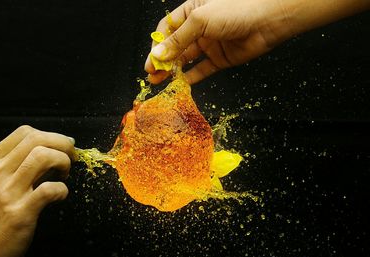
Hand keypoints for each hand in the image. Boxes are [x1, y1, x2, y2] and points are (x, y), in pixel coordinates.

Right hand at [0, 125, 74, 256]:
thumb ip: (21, 164)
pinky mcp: (20, 212)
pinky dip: (63, 190)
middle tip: (71, 157)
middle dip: (62, 144)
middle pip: (37, 139)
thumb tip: (57, 147)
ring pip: (43, 156)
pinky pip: (50, 189)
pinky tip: (60, 195)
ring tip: (64, 174)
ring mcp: (6, 192)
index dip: (51, 136)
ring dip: (64, 162)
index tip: (63, 147)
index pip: (25, 132)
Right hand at [145, 0, 292, 83]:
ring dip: (172, 70)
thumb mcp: (200, 20)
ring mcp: (209, 44)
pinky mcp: (220, 58)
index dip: (158, 45)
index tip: (150, 59)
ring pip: (186, 59)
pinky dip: (190, 77)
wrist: (268, 20)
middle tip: (151, 74)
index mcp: (192, 11)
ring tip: (159, 81)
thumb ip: (178, 39)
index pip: (168, 29)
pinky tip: (180, 83)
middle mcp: (199, 28)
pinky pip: (202, 69)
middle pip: (175, 46)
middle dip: (162, 60)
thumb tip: (157, 54)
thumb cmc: (236, 9)